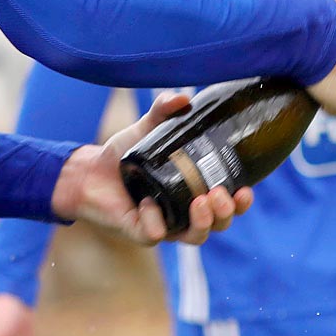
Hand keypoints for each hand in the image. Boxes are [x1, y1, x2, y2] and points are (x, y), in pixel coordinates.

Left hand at [50, 92, 248, 244]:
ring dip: (204, 223)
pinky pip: (155, 235)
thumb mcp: (147, 129)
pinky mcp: (140, 232)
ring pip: (195, 237)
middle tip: (219, 194)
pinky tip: (149, 203)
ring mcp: (164, 225)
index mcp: (193, 193)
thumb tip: (183, 98)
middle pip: (218, 225)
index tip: (246, 190)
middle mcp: (183, 214)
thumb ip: (164, 111)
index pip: (228, 205)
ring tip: (201, 202)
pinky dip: (156, 222)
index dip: (241, 203)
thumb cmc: (123, 155)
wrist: (89, 170)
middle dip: (225, 213)